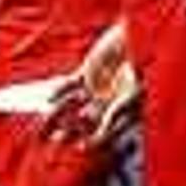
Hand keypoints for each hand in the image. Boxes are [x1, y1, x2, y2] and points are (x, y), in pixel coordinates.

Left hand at [53, 23, 139, 145]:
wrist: (137, 37)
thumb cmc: (142, 65)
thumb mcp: (134, 93)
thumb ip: (118, 112)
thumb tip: (103, 129)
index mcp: (121, 109)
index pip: (105, 130)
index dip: (94, 141)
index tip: (81, 148)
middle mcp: (106, 101)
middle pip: (83, 121)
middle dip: (69, 131)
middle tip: (54, 140)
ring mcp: (96, 86)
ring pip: (72, 104)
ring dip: (58, 114)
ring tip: (43, 124)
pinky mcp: (87, 72)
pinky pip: (70, 84)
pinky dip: (60, 90)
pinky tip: (50, 99)